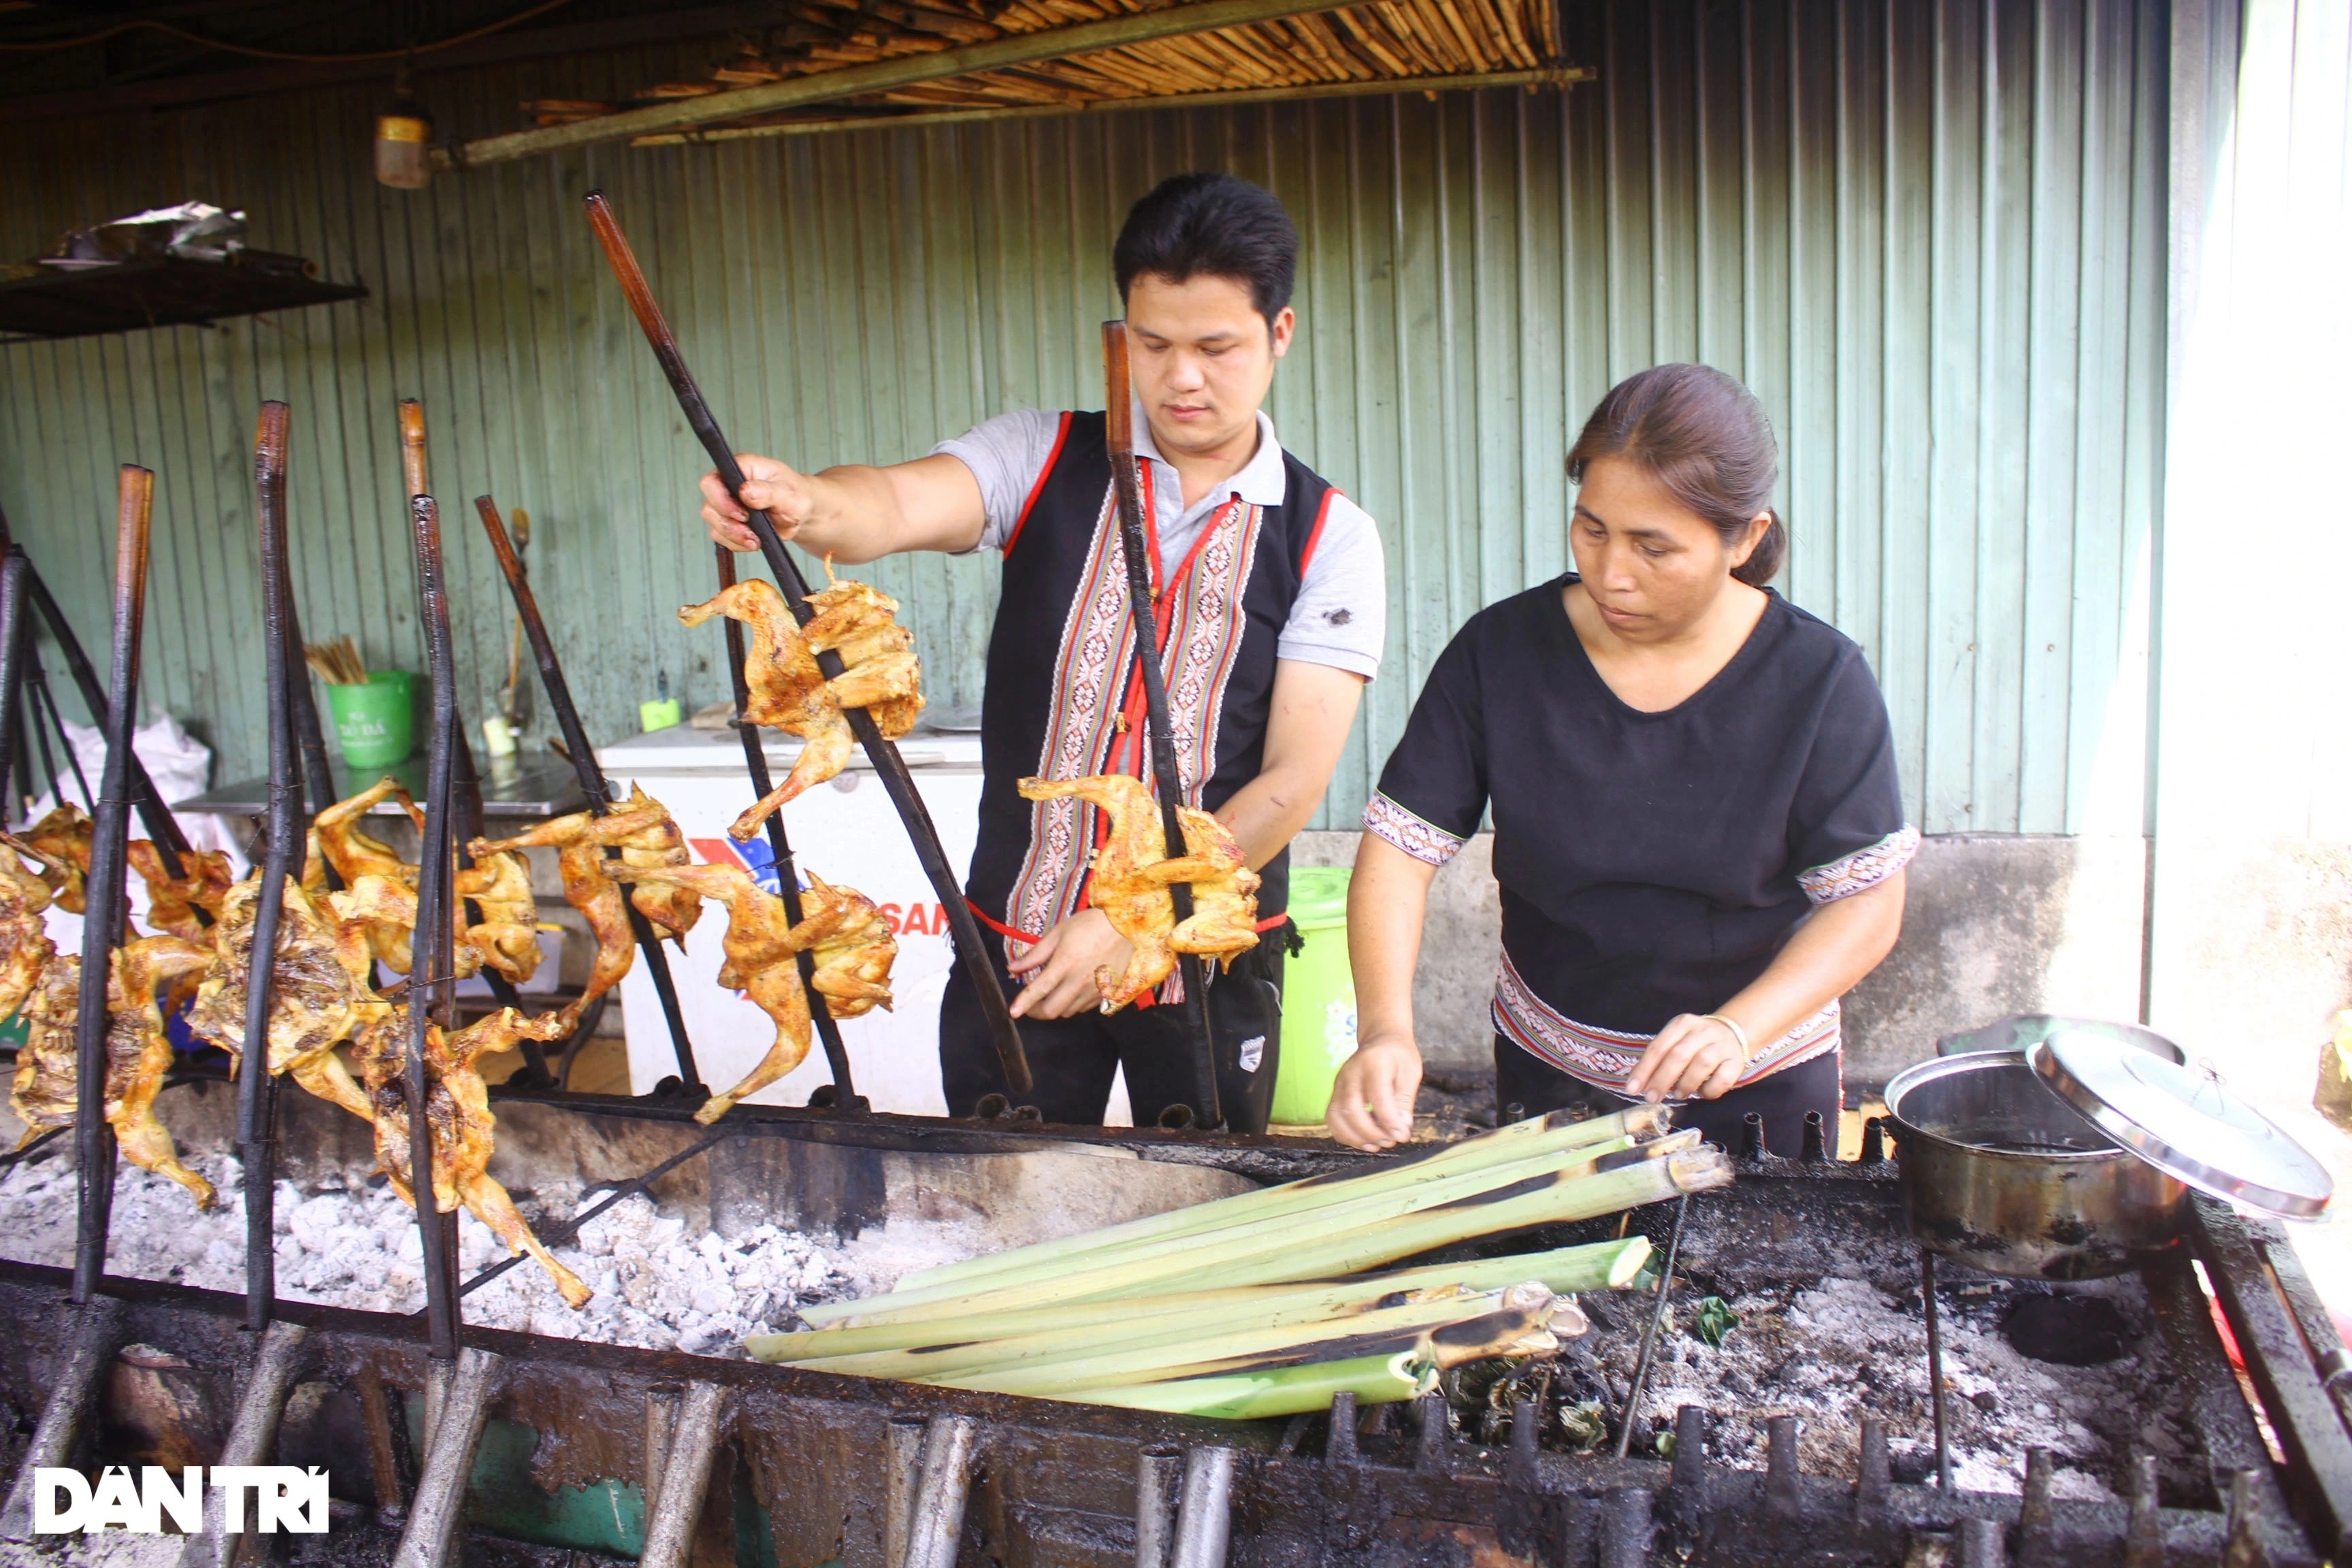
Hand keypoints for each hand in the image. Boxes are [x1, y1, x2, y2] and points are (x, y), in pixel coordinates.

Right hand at [700, 454, 813, 552]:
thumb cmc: (795, 496)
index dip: (720, 500)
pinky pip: (722, 537)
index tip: (743, 514)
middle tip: (751, 532)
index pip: (712, 481)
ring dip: (734, 537)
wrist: (799, 512)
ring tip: (756, 538)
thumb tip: (745, 491)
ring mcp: (725, 505)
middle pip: (709, 507)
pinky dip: (737, 543)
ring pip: (714, 525)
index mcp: (740, 468)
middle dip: (729, 525)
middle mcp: (727, 485)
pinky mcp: (728, 522)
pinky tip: (754, 540)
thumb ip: (768, 492)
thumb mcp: (789, 494)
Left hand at [1005, 908, 1130, 1018]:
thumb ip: (1036, 954)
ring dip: (1055, 1007)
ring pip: (1068, 1012)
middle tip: (1031, 1004)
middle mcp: (1079, 981)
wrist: (1125, 927)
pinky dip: (1073, 1004)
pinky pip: (1084, 1008)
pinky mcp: (1106, 994)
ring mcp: (1094, 990)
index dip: (1024, 1003)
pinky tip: (1072, 991)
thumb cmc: (1089, 925)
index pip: (1039, 990)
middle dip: (1037, 1011)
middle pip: (1053, 1010)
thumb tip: (1013, 967)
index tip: (1013, 1012)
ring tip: (1053, 994)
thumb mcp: (1058, 933)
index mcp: (1065, 964)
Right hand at [1325, 1037, 1421, 1150]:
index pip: (1377, 1096)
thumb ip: (1405, 1100)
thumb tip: (1401, 1127)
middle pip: (1351, 1108)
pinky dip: (1345, 1134)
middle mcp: (1351, 1072)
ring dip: (1356, 1137)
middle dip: (1371, 1132)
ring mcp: (1339, 1082)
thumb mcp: (1411, 1072)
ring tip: (1377, 1145)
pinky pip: (1332, 1118)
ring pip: (1336, 1115)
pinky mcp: (1335, 1092)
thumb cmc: (1398, 1055)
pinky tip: (1363, 1140)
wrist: (1380, 1037)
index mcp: (1374, 1063)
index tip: (1402, 1135)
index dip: (1389, 1121)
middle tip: (1390, 1141)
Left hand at [1622, 1013, 1747, 1102]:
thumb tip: (1638, 1084)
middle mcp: (1702, 1031)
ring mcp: (1721, 1045)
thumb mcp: (1676, 1041)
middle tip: (1651, 1097)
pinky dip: (1709, 1090)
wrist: (1734, 1033)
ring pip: (1701, 1064)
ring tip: (1678, 1094)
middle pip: (1678, 1055)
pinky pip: (1722, 1079)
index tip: (1632, 1088)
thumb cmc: (1696, 1042)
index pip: (1659, 1047)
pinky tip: (1701, 1093)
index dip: (1644, 1069)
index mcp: (1682, 1024)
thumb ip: (1659, 1059)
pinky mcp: (1736, 1061)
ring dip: (1685, 1084)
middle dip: (1661, 1079)